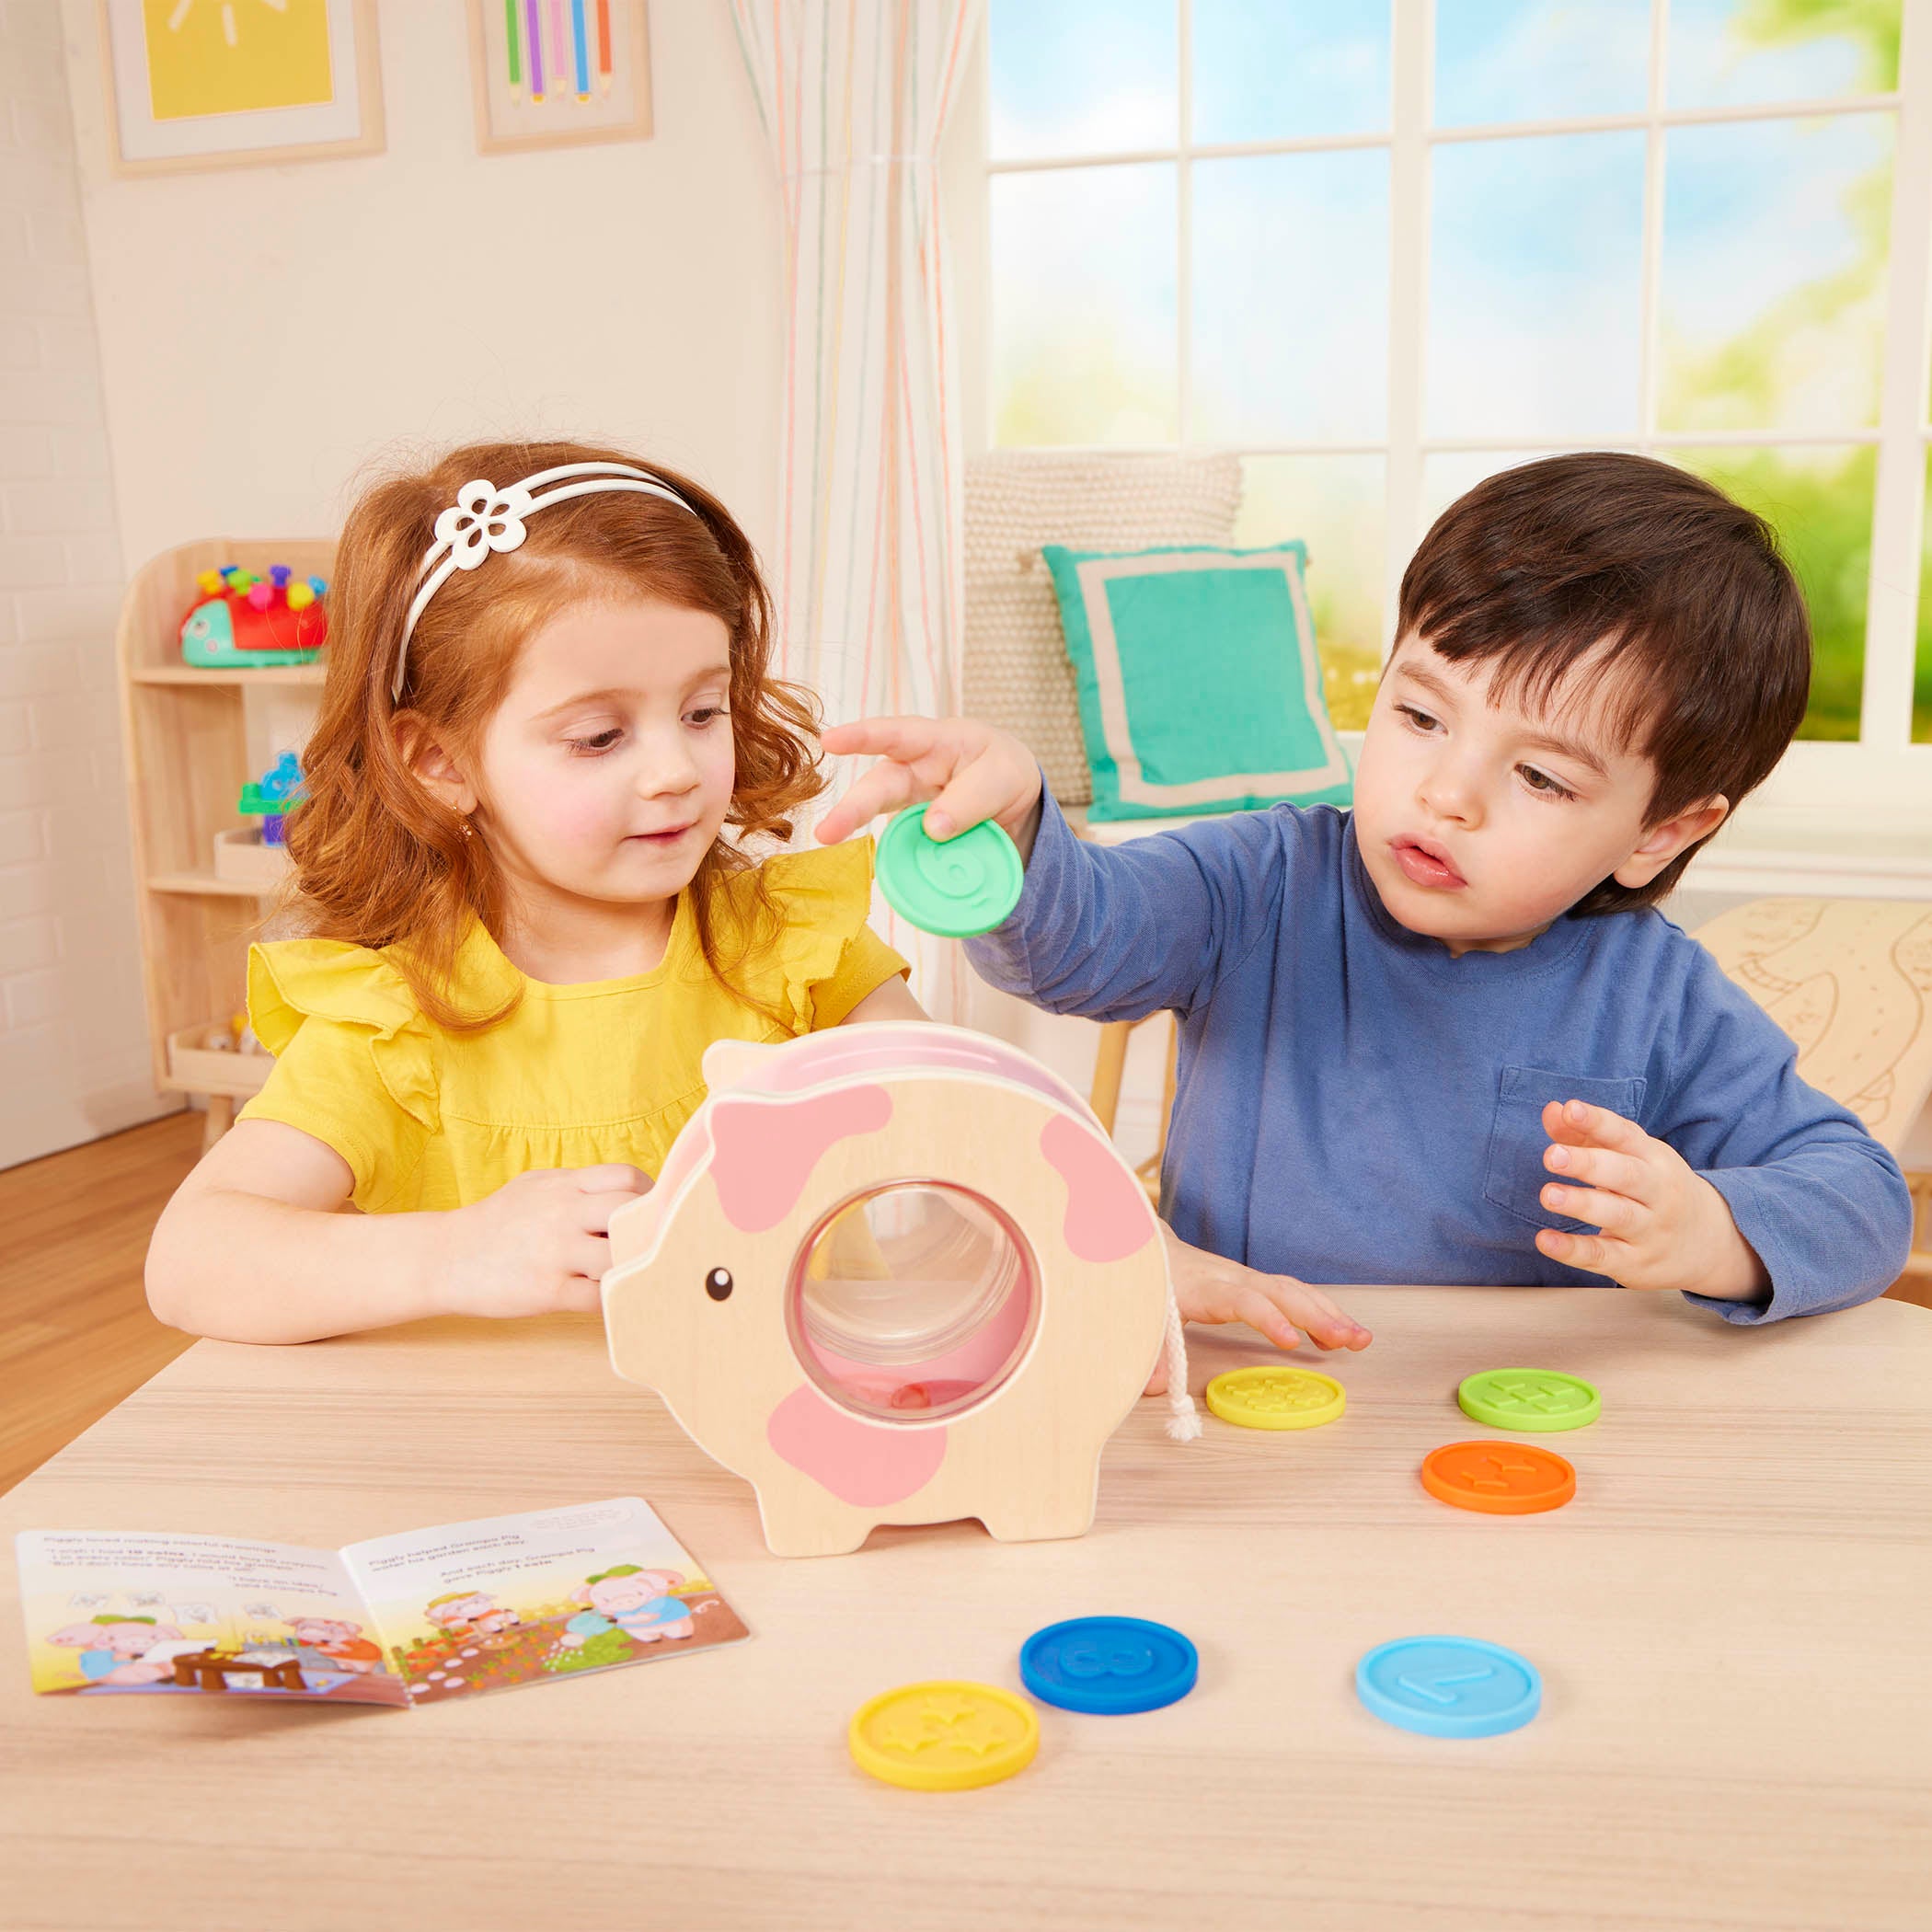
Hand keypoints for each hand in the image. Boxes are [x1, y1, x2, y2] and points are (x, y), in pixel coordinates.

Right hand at [435, 1165, 651, 1318]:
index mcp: (565, 1185)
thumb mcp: (536, 1187)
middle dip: (648, 1230)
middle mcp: (563, 1213)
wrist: (445, 1257)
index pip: (627, 1178)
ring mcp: (556, 1252)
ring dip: (632, 1267)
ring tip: (629, 1274)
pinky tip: (609, 1299)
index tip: (650, 1214)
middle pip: (632, 1212)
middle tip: (649, 1246)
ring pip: (621, 1255)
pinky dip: (612, 1300)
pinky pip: (599, 1297)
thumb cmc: (498, 1222)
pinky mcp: (548, 1290)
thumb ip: (580, 1187)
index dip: (648, 1196)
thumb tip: (629, 1192)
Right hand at [815, 715, 1044, 857]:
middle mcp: (914, 774)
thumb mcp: (1003, 776)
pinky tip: (899, 884)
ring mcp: (911, 810)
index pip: (898, 735)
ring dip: (868, 841)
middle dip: (852, 809)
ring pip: (887, 824)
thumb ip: (973, 797)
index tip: (831, 741)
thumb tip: (932, 829)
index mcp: (937, 743)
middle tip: (826, 832)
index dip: (863, 737)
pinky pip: (906, 854)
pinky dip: (902, 869)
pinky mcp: (916, 840)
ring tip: (834, 847)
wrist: (1014, 802)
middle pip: (879, 787)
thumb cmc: (1002, 772)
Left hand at [1148, 1222, 1371, 1389]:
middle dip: (1317, 1315)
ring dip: (1329, 1314)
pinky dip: (1320, 1312)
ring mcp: (1246, 1278)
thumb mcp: (1141, 1319)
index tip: (1290, 1342)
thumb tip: (1153, 1387)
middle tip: (1350, 1340)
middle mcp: (1231, 1278)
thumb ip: (1148, 1353)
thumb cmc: (1148, 1287)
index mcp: (1202, 1288)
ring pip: (1293, 1290)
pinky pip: (1293, 1293)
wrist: (1148, 1248)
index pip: (1240, 1299)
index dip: (1266, 1318)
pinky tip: (1339, 1336)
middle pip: (1279, 1291)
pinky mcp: (1255, 1283)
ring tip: (1360, 1340)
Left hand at [1535, 1100, 1768, 1300]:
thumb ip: (1585, 1134)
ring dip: (1581, 1204)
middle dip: (1588, 1164)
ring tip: (1548, 1195)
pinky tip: (1545, 1240)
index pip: (1625, 1135)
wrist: (1711, 1244)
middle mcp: (1656, 1192)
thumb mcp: (1630, 1157)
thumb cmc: (1653, 1188)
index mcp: (1652, 1158)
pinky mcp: (1634, 1262)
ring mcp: (1648, 1230)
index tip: (1571, 1109)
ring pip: (1617, 1215)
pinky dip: (1573, 1251)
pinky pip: (1603, 1256)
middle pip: (1625, 1175)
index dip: (1598, 1122)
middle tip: (1551, 1156)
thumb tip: (1552, 1111)